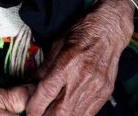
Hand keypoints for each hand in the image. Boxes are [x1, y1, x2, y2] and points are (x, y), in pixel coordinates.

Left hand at [25, 0, 134, 114]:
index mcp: (67, 63)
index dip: (34, 107)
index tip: (29, 110)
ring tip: (51, 113)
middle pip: (60, 113)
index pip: (46, 93)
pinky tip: (67, 112)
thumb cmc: (80, 33)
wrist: (109, 31)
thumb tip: (28, 89)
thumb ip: (43, 70)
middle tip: (39, 113)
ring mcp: (96, 89)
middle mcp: (82, 79)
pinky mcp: (104, 94)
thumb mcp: (56, 46)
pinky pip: (88, 115)